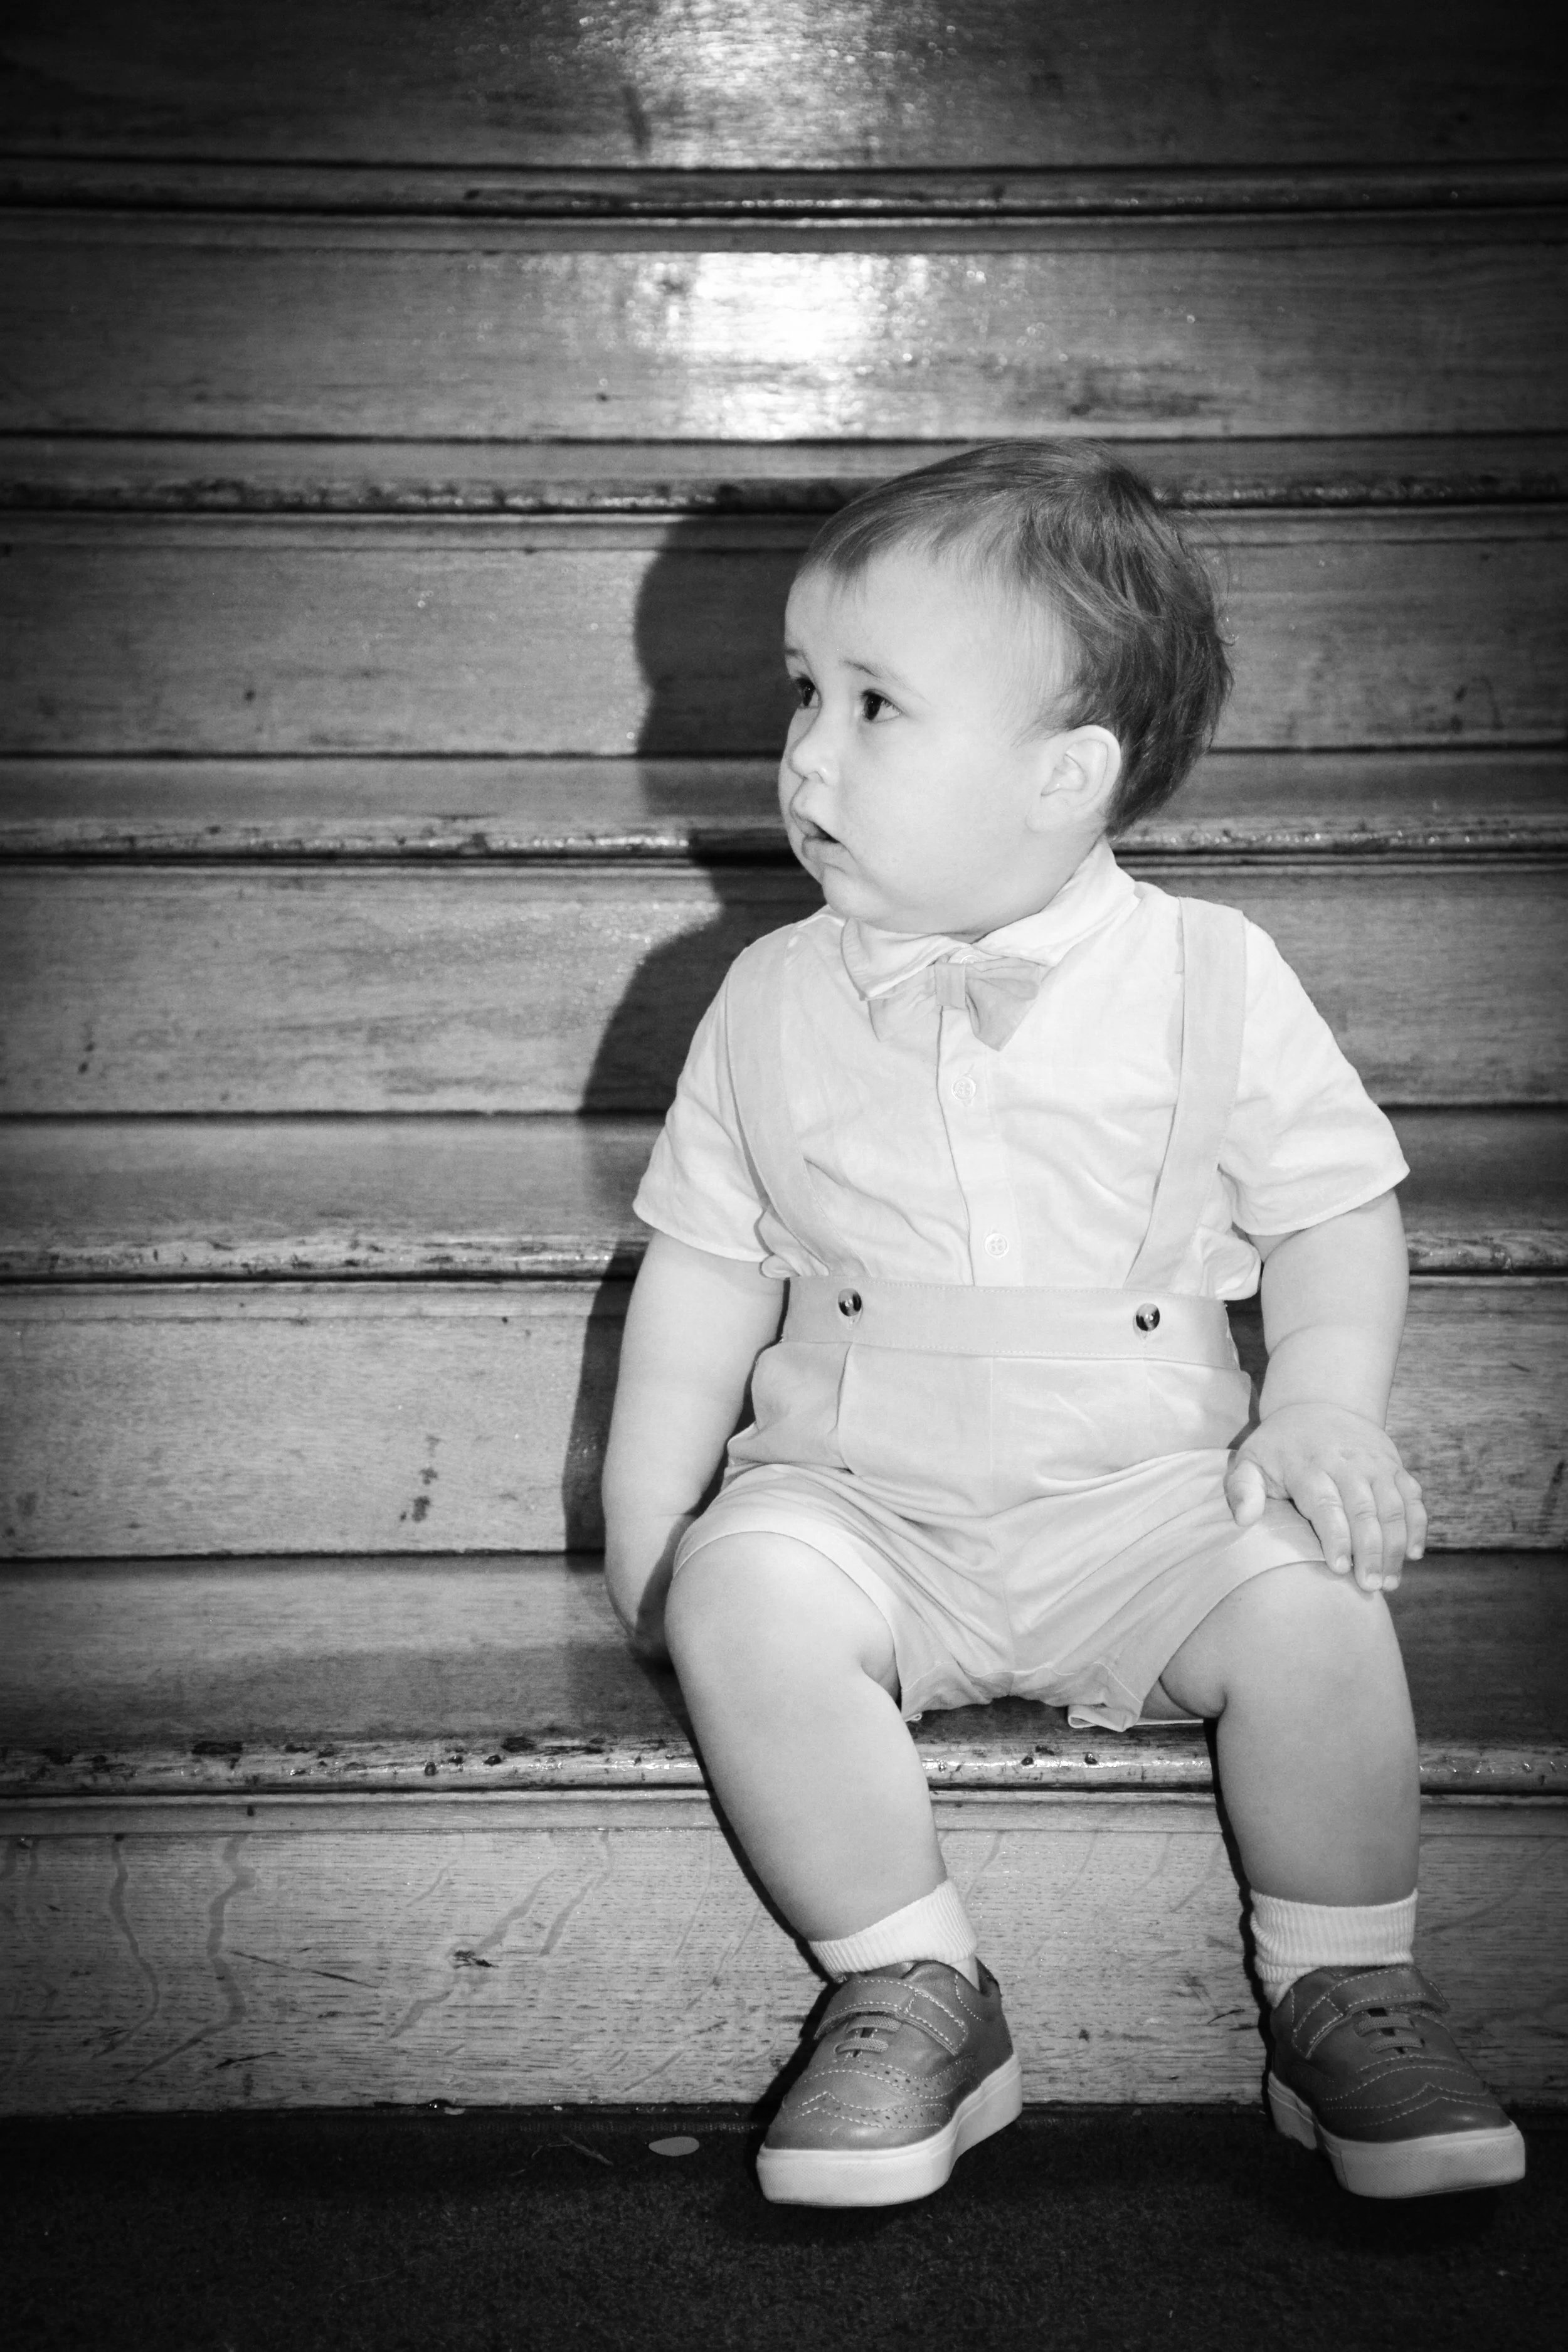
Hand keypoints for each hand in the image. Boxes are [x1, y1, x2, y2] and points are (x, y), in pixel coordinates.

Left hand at [1224, 1401, 1425, 1591]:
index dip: (1336, 1537)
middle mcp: (1347, 1463)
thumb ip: (1241, 1489)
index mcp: (1309, 1466)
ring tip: (1389, 1582)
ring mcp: (1376, 1465)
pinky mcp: (1395, 1467)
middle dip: (1370, 1551)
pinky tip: (1414, 1555)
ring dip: (1395, 1546)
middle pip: (1364, 1509)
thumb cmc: (1279, 1445)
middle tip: (1370, 1586)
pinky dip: (1417, 1526)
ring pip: (1393, 1507)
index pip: (1326, 1505)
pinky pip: (1413, 1497)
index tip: (1339, 1568)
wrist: (1319, 1403)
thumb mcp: (1250, 1459)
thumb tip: (1243, 1519)